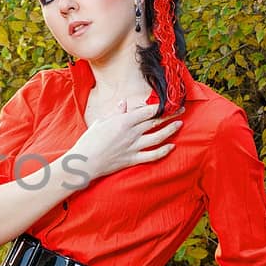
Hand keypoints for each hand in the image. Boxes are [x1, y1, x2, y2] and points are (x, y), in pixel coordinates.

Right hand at [67, 100, 183, 181]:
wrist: (84, 162)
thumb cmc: (89, 141)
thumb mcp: (101, 122)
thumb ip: (115, 113)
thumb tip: (124, 104)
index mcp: (123, 121)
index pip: (147, 111)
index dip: (160, 106)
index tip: (168, 102)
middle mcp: (131, 133)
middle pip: (155, 121)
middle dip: (170, 114)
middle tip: (180, 110)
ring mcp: (134, 147)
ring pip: (158, 137)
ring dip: (170, 130)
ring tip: (179, 124)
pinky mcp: (133, 159)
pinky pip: (152, 155)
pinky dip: (163, 151)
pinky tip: (171, 146)